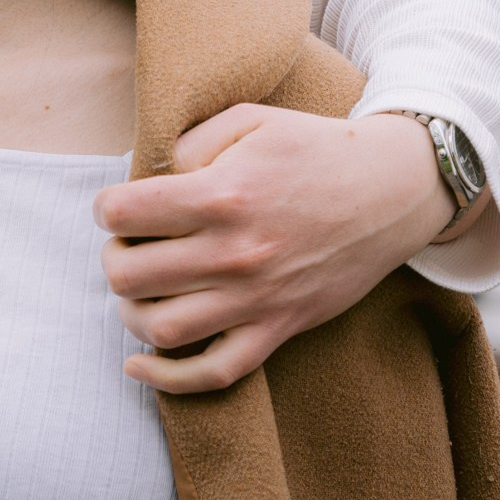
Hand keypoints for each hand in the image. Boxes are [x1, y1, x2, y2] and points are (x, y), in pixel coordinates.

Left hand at [97, 107, 465, 395]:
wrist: (392, 190)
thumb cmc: (315, 149)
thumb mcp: (249, 121)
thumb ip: (188, 144)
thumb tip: (142, 179)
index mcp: (222, 194)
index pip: (124, 213)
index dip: (107, 209)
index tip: (118, 208)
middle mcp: (235, 252)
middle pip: (130, 274)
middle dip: (114, 258)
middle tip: (129, 246)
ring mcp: (257, 298)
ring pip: (161, 328)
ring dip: (132, 312)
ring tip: (141, 290)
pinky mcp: (279, 328)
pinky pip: (215, 372)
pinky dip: (169, 379)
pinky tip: (140, 363)